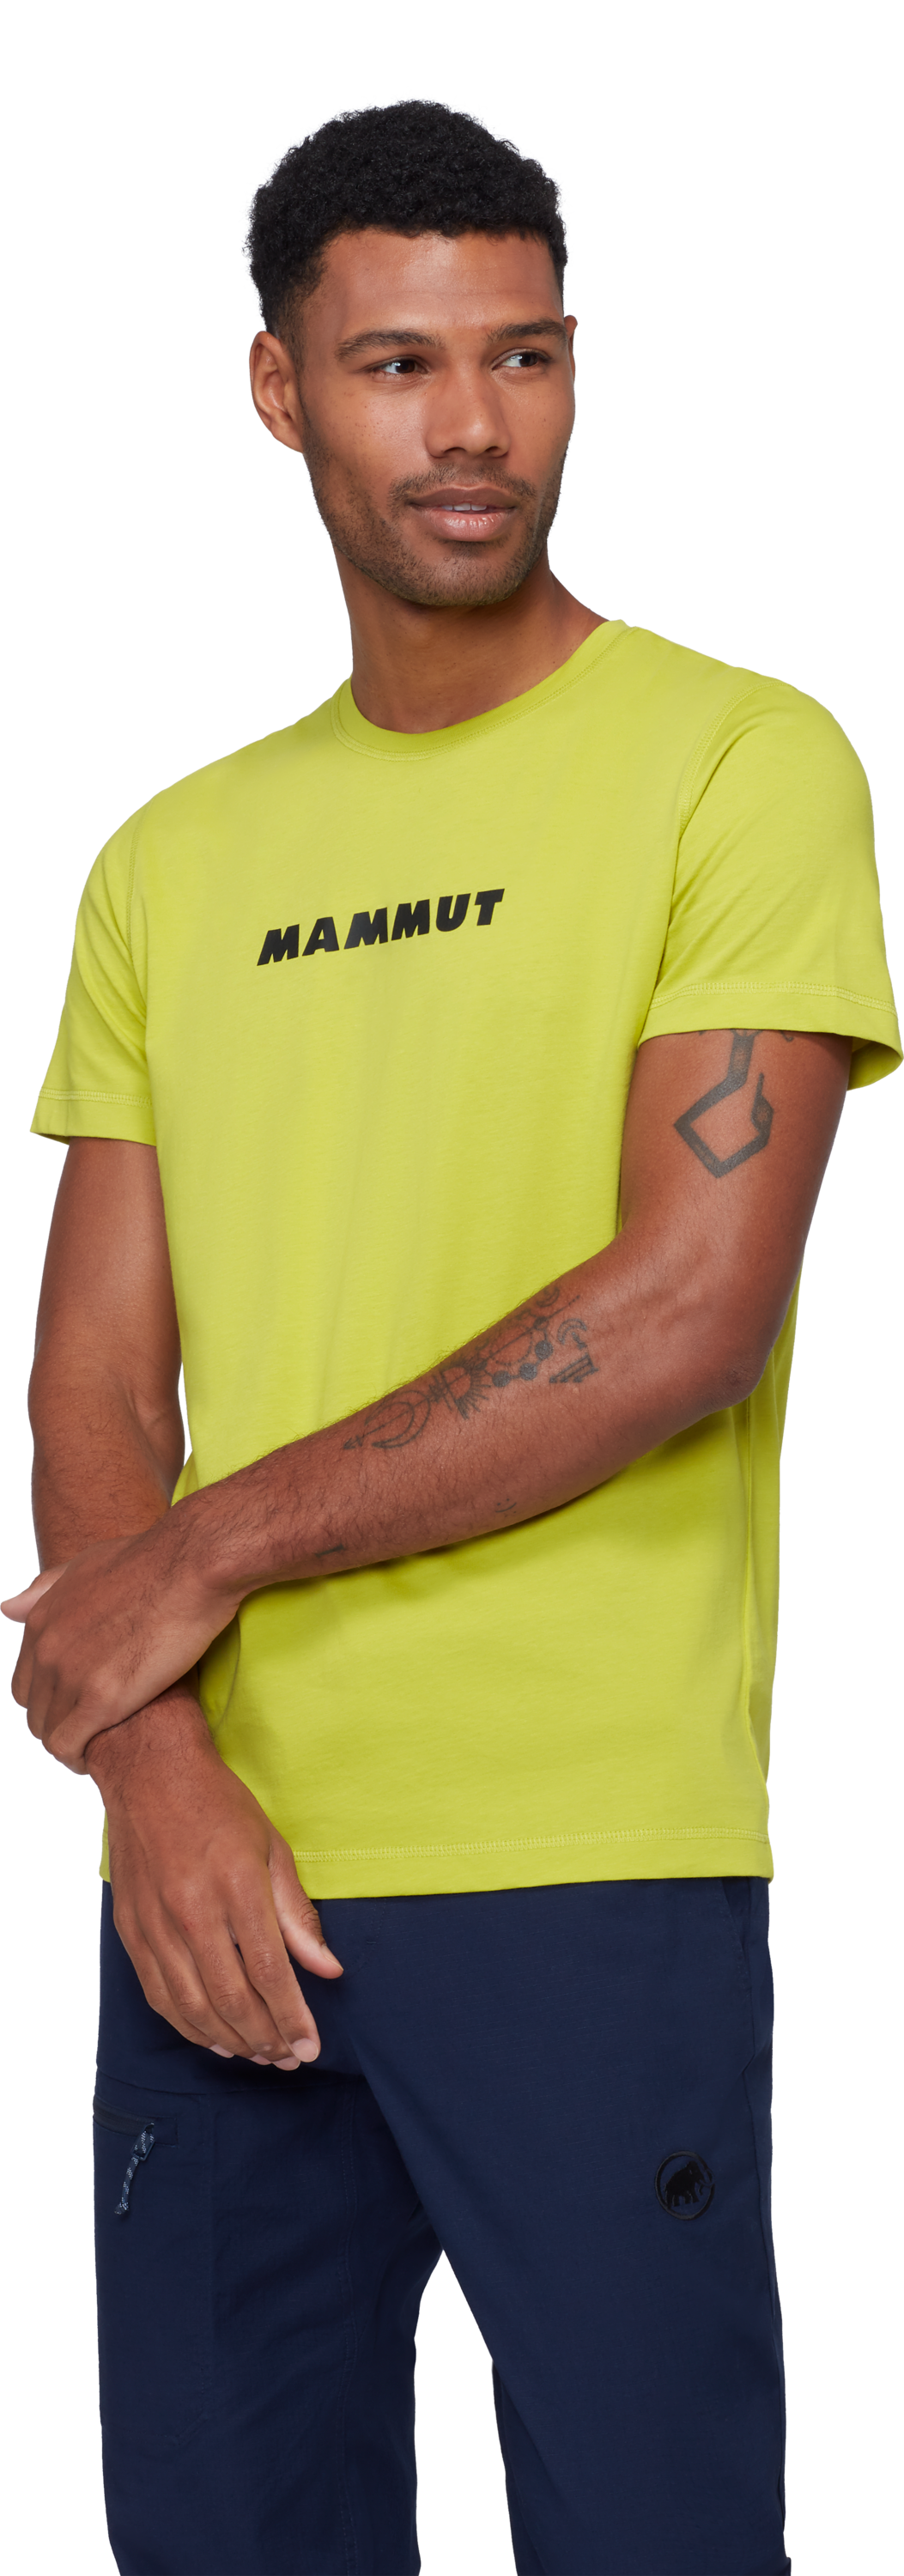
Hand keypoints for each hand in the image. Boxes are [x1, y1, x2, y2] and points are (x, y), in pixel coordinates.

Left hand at [3, 1513, 238, 1772]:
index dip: (49, 1699)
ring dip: (69, 1746)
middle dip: (57, 1725)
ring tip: (97, 1749)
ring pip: (49, 1732)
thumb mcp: (86, 1565)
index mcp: (42, 1620)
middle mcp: (48, 1649)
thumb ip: (46, 1590)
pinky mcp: (101, 1699)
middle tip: (91, 1733)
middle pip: (35, 1710)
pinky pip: (68, 1746)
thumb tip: (7, 1609)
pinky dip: (77, 1758)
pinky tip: (99, 1758)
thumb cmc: (151, 1560)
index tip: (76, 1707)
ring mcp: (71, 1675)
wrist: (191, 1564)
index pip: (26, 1681)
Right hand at [88, 1687, 341, 2064]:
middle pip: (232, 1999)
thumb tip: (327, 1969)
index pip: (270, 1972)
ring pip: (194, 2006)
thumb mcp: (272, 1848)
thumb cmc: (219, 1806)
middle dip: (266, 2038)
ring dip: (230, 2040)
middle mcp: (193, 1912)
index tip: (311, 2046)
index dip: (293, 2018)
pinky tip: (212, 2037)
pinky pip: (159, 1995)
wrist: (149, 1773)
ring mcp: (156, 1924)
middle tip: (288, 2058)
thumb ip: (297, 1914)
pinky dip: (188, 2025)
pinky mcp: (132, 1931)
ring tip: (258, 2055)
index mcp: (236, 1887)